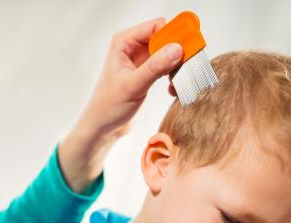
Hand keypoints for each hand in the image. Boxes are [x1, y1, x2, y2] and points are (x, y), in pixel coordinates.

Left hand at [58, 17, 182, 192]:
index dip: (173, 35)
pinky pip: (167, 67)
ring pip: (168, 54)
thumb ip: (155, 67)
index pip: (156, 27)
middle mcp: (133, 47)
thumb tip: (176, 50)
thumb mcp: (133, 85)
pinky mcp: (147, 72)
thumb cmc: (109, 106)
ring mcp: (141, 60)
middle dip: (178, 53)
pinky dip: (173, 76)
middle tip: (186, 68)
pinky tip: (172, 89)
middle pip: (165, 39)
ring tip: (177, 83)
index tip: (187, 50)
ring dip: (177, 67)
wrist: (104, 126)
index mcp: (124, 42)